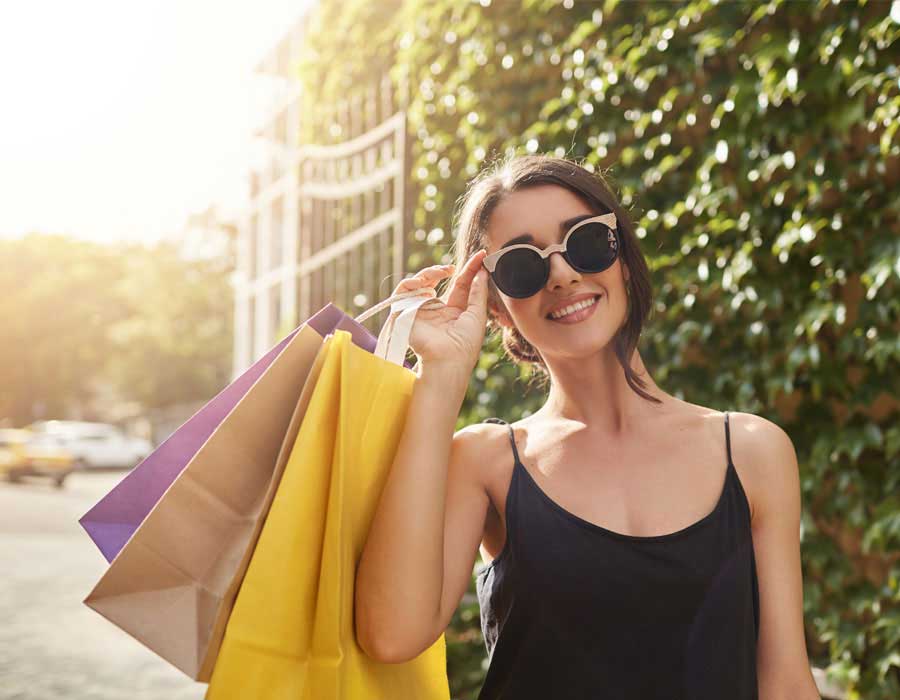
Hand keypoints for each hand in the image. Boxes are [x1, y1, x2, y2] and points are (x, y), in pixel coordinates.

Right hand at [387, 249, 488, 370]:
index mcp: (453, 312)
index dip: (469, 269)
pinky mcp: (404, 313)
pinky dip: (411, 282)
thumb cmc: (465, 343)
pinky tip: (424, 284)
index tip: (480, 255)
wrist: (448, 359)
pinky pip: (403, 291)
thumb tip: (481, 272)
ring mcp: (419, 311)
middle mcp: (435, 310)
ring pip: (418, 282)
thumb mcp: (477, 314)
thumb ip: (478, 292)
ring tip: (441, 272)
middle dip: (444, 269)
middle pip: (436, 280)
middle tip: (453, 267)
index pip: (460, 285)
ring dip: (429, 273)